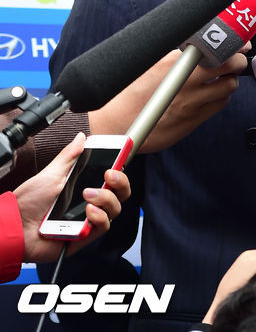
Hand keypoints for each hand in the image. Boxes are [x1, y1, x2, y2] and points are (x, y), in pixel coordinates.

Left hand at [15, 133, 130, 263]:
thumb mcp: (51, 174)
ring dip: (106, 199)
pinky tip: (88, 211)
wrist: (14, 226)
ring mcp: (88, 220)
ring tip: (88, 195)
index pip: (112, 178)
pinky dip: (100, 217)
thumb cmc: (29, 202)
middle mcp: (90, 203)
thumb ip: (69, 156)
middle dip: (121, 182)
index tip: (120, 159)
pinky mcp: (84, 236)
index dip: (120, 170)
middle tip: (109, 175)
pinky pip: (104, 226)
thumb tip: (81, 137)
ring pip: (115, 209)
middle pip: (121, 193)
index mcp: (84, 186)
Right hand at [89, 45, 249, 151]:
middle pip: (229, 65)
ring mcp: (191, 102)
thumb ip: (177, 55)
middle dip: (237, 61)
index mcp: (174, 62)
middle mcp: (186, 80)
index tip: (240, 42)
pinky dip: (221, 98)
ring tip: (224, 77)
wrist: (115, 124)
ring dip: (230, 80)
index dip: (232, 43)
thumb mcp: (151, 64)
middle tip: (236, 59)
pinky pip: (218, 106)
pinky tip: (213, 94)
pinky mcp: (192, 121)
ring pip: (228, 87)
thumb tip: (199, 46)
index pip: (214, 46)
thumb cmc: (129, 92)